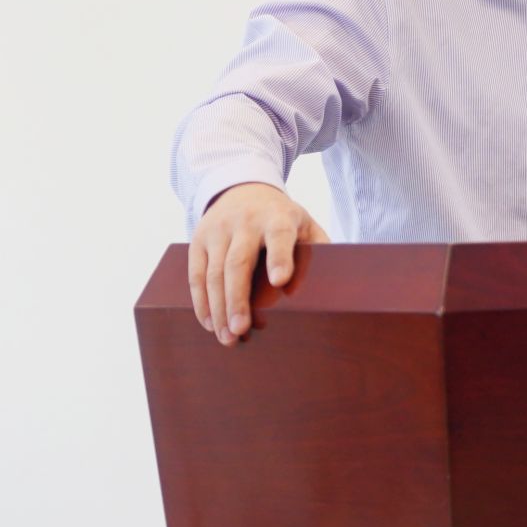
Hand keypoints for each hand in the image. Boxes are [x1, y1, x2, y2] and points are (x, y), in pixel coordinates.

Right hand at [187, 182, 330, 345]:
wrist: (243, 189)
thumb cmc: (282, 218)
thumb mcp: (305, 224)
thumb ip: (318, 249)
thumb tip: (330, 284)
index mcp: (277, 217)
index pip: (278, 236)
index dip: (279, 257)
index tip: (281, 281)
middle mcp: (245, 222)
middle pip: (238, 262)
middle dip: (238, 299)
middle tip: (241, 330)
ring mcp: (218, 230)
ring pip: (213, 272)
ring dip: (218, 308)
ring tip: (227, 337)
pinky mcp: (198, 240)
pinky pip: (195, 275)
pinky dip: (201, 302)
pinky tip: (210, 323)